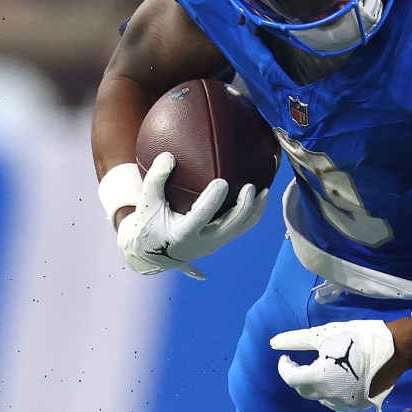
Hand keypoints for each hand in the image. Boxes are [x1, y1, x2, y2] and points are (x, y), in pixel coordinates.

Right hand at [114, 154, 265, 276]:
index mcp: (182, 235)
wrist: (151, 255)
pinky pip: (239, 229)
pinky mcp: (218, 242)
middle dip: (243, 208)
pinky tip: (259, 197)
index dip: (213, 201)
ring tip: (264, 191)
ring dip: (254, 211)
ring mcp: (212, 245)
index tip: (223, 182)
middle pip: (229, 227)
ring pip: (239, 230)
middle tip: (250, 187)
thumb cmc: (148, 223)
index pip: (201, 217)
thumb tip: (169, 155)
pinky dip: (251, 214)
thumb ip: (155, 180)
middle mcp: (201, 243)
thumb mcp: (147, 203)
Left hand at [271, 320, 397, 411]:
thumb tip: (273, 343)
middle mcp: (329, 396)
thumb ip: (297, 340)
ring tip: (321, 369)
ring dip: (315, 386)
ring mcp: (344, 404)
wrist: (396, 349)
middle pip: (303, 390)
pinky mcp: (356, 406)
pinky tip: (336, 379)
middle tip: (300, 363)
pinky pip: (335, 402)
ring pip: (319, 398)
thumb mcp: (324, 335)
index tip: (286, 358)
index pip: (291, 378)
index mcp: (319, 378)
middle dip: (299, 377)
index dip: (284, 368)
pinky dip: (330, 392)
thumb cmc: (358, 339)